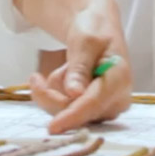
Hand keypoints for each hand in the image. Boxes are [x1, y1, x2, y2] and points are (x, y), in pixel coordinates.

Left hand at [28, 2, 132, 133]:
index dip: (72, 116)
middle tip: (35, 77)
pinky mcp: (93, 110)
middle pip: (77, 111)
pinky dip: (56, 94)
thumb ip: (79, 68)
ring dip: (54, 91)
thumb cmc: (94, 30)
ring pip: (68, 112)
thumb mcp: (85, 41)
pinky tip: (63, 76)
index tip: (52, 127)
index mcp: (119, 79)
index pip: (93, 103)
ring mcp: (105, 106)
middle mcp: (116, 99)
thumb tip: (75, 93)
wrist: (98, 29)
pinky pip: (66, 110)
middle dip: (52, 95)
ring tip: (61, 67)